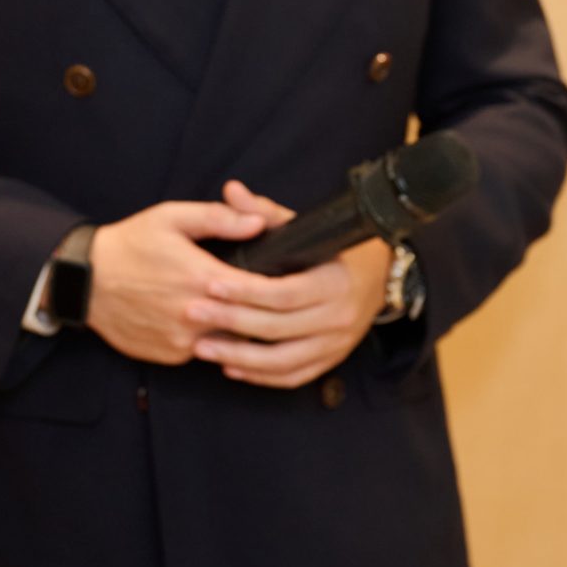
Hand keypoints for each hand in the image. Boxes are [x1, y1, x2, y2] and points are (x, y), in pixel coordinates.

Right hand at [83, 199, 272, 364]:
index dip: (279, 286)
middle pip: (250, 322)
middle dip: (264, 311)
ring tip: (242, 311)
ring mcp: (182, 341)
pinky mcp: (170, 356)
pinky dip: (209, 339)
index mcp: (201, 279)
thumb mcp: (171, 218)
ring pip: (228, 341)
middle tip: (276, 300)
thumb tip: (260, 223)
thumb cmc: (130, 243)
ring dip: (236, 328)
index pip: (261, 292)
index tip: (289, 280)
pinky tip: (206, 321)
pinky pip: (203, 351)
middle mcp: (195, 317)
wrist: (84, 280)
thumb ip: (219, 219)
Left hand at [186, 180, 391, 388]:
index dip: (244, 291)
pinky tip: (229, 367)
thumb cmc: (328, 251)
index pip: (283, 292)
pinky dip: (259, 376)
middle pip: (277, 327)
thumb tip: (231, 190)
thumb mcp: (301, 227)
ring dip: (238, 357)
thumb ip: (264, 211)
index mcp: (332, 282)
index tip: (209, 284)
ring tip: (201, 347)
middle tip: (192, 313)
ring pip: (282, 361)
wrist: (375, 279)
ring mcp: (335, 344)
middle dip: (231, 321)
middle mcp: (337, 317)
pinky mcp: (329, 362)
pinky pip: (291, 377)